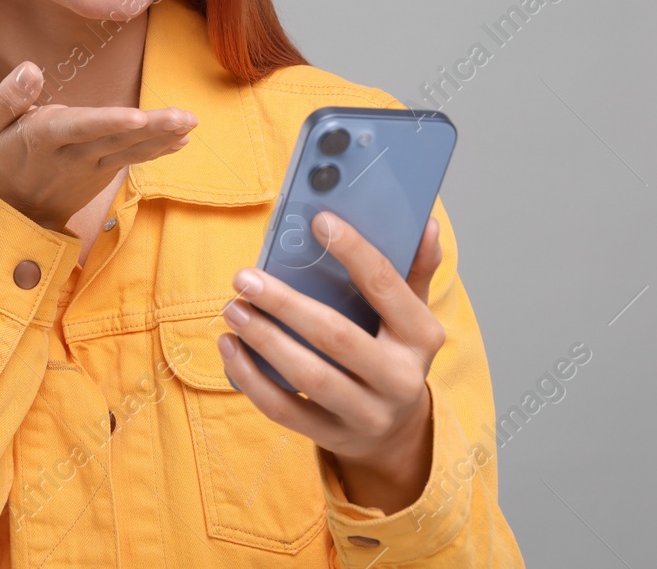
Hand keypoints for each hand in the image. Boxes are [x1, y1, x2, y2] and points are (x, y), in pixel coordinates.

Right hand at [0, 61, 195, 230]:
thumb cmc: (3, 155)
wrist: (15, 208)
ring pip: (129, 151)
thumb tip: (31, 67)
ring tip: (190, 123)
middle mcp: (72, 154)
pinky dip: (157, 151)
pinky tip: (181, 140)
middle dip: (151, 128)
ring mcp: (91, 167)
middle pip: (115, 139)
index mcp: (43, 137)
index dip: (108, 122)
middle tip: (184, 117)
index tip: (137, 117)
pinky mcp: (103, 172)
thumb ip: (9, 97)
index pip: (79, 127)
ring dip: (162, 138)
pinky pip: (132, 160)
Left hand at [217, 210, 444, 514]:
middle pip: (336, 336)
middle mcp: (400, 379)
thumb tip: (427, 224)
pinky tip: (230, 348)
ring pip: (308, 375)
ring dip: (263, 339)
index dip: (354, 251)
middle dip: (285, 304)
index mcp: (422, 337)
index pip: (386, 286)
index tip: (319, 221)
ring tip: (233, 309)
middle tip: (245, 278)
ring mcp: (367, 413)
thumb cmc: (395, 353)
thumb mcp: (412, 313)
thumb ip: (414, 269)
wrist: (398, 431)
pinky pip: (284, 409)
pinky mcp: (333, 436)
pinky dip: (250, 378)